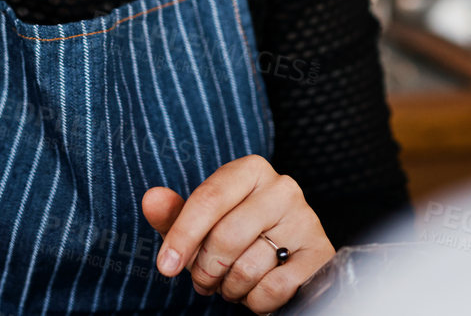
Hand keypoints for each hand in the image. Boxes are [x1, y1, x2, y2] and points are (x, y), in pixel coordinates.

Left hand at [142, 155, 334, 312]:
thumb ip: (174, 214)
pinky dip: (255, 301)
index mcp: (251, 170)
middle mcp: (283, 188)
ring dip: (230, 288)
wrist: (287, 259)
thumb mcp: (202, 224)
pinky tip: (256, 292)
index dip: (183, 236)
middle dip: (206, 269)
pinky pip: (273, 288)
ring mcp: (305, 220)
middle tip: (204, 280)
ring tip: (231, 283)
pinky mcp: (319, 254)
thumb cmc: (237, 236)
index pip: (209, 199)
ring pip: (249, 266)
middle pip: (226, 236)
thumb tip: (151, 199)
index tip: (166, 267)